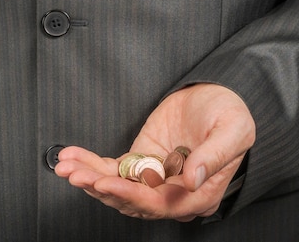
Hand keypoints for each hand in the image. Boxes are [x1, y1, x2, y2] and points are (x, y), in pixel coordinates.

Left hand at [54, 83, 255, 221]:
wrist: (215, 95)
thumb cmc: (229, 113)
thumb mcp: (233, 128)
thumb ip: (215, 154)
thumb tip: (193, 178)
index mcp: (200, 193)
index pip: (161, 204)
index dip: (131, 195)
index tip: (106, 182)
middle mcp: (174, 193)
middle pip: (132, 199)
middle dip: (100, 187)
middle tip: (75, 174)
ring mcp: (155, 178)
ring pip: (117, 186)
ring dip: (89, 177)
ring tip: (66, 166)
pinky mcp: (141, 162)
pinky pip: (113, 169)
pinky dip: (91, 163)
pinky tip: (72, 156)